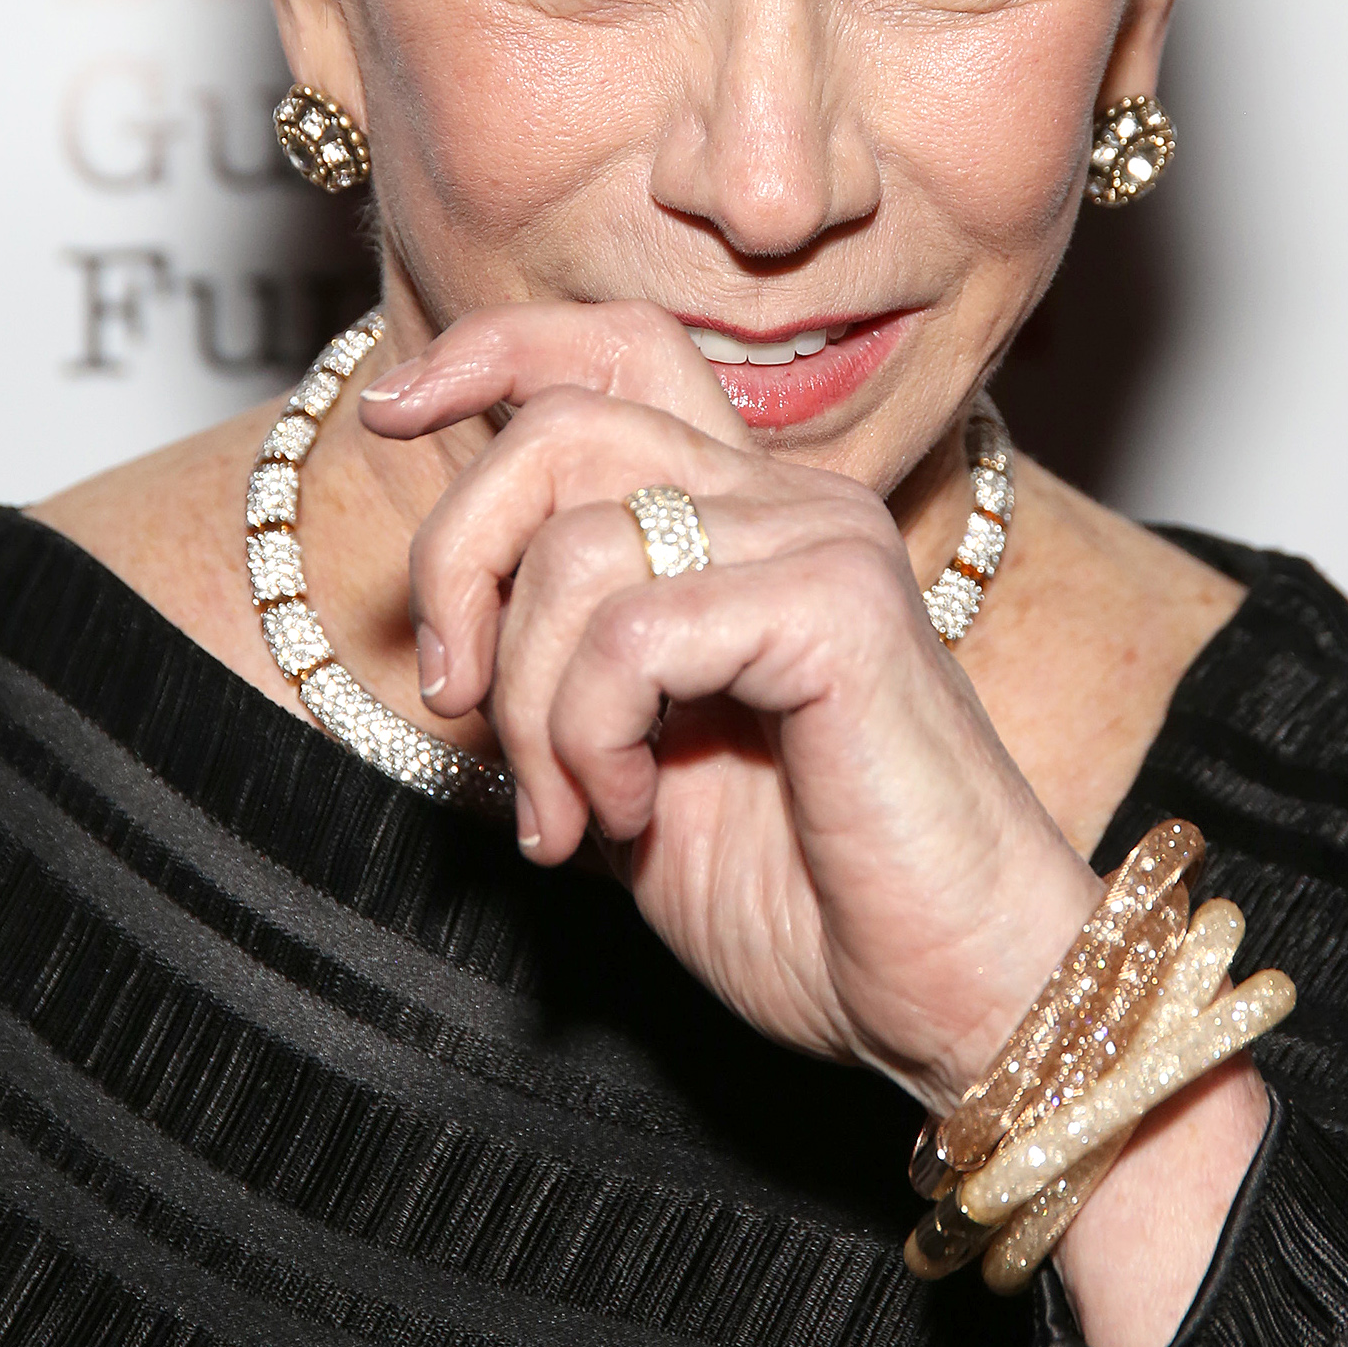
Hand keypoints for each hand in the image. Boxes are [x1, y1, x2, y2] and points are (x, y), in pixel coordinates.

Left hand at [359, 301, 1098, 1109]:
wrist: (954, 995)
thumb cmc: (810, 900)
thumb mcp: (630, 766)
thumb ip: (561, 668)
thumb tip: (448, 616)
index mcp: (747, 515)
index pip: (614, 351)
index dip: (491, 352)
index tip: (392, 410)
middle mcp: (789, 499)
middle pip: (562, 427)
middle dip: (458, 561)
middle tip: (453, 698)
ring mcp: (820, 542)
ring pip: (577, 548)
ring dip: (529, 705)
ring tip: (574, 811)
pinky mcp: (840, 608)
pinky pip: (631, 634)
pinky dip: (590, 737)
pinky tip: (627, 815)